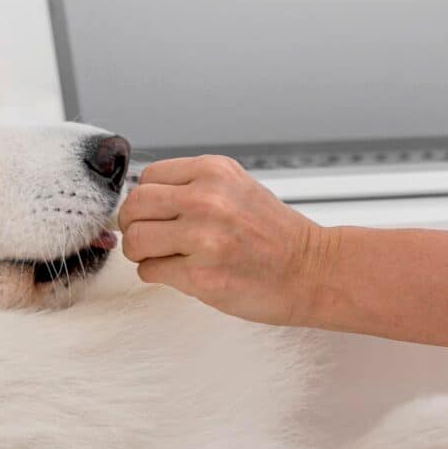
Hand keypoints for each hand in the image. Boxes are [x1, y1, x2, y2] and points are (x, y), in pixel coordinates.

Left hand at [117, 154, 333, 325]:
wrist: (313, 270)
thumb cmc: (276, 235)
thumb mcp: (237, 188)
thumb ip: (193, 187)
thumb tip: (143, 199)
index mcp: (214, 172)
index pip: (148, 177)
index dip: (147, 199)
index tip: (156, 214)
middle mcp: (206, 199)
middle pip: (134, 206)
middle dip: (135, 225)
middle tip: (150, 238)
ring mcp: (203, 238)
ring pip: (135, 240)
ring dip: (142, 253)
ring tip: (164, 257)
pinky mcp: (200, 276)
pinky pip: (149, 271)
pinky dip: (157, 274)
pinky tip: (181, 273)